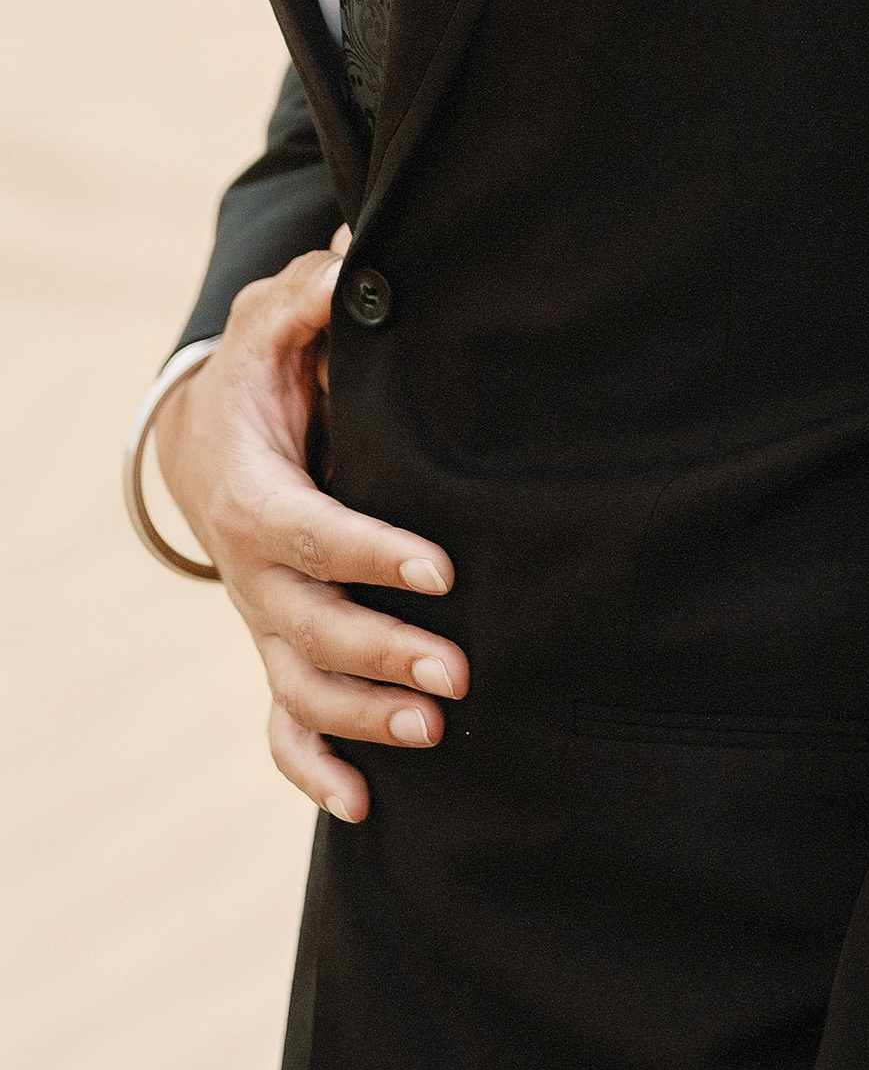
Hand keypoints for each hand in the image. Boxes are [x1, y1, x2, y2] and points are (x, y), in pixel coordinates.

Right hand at [151, 233, 465, 823]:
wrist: (205, 439)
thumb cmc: (262, 374)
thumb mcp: (275, 321)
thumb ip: (311, 297)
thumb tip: (353, 262)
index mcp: (253, 494)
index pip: (308, 533)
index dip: (370, 554)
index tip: (440, 567)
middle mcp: (251, 573)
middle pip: (309, 629)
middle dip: (382, 654)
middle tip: (460, 671)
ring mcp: (262, 622)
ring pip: (300, 688)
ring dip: (364, 718)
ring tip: (435, 730)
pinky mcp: (275, 650)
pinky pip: (281, 727)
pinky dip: (313, 771)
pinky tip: (365, 808)